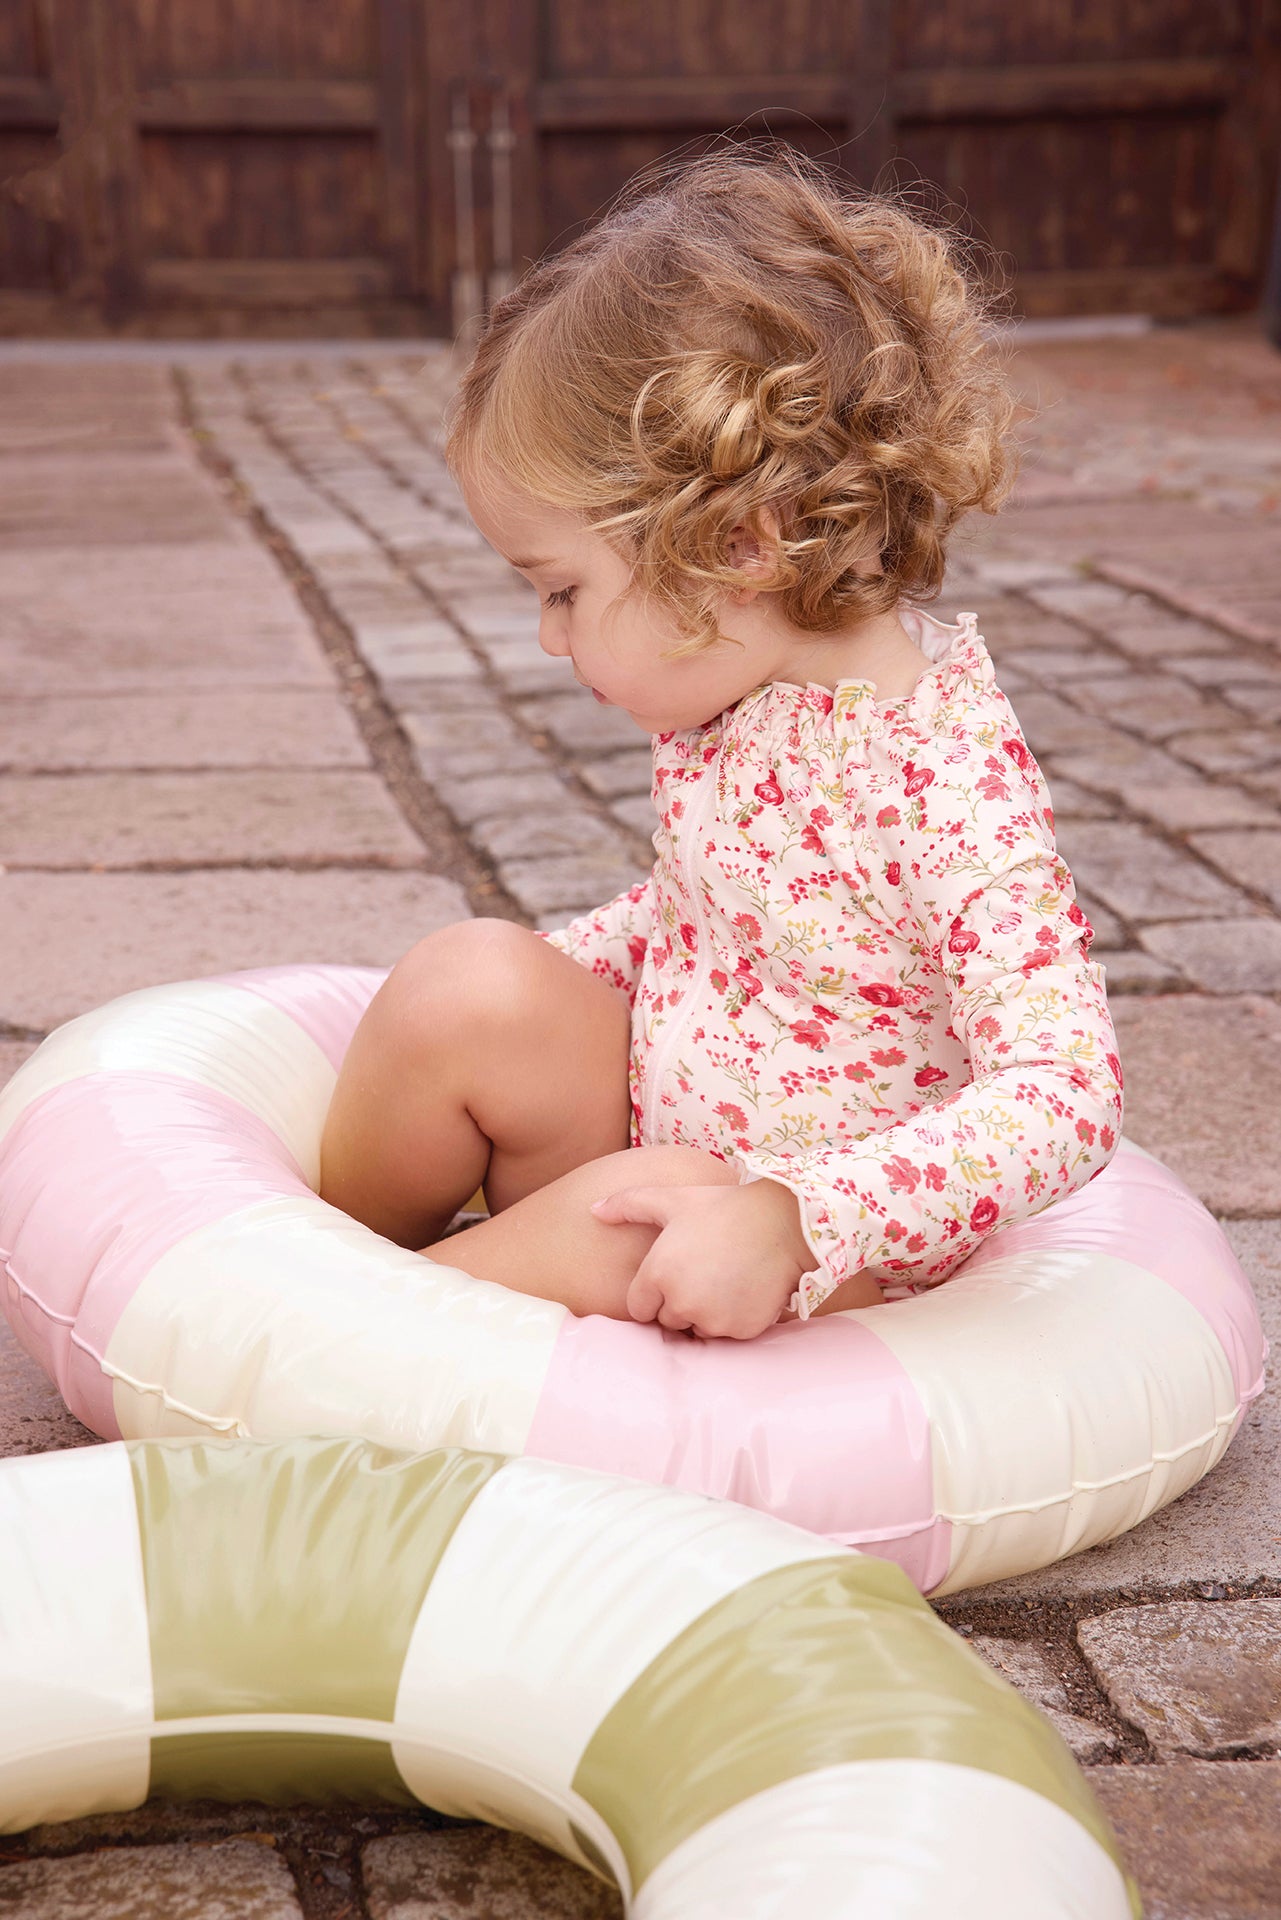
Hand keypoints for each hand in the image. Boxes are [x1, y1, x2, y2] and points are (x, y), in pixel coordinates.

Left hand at [588, 1177, 813, 1338]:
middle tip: (703, 1271)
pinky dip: (732, 1319)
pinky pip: (726, 1335)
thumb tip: (593, 1209)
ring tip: (724, 1279)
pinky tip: (743, 1289)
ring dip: (705, 1314)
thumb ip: (627, 1204)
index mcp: (658, 1275)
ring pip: (697, 1330)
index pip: (639, 1309)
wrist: (784, 1222)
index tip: (676, 1271)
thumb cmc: (722, 1206)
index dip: (655, 1292)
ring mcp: (713, 1320)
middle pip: (668, 1320)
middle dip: (679, 1303)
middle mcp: (681, 1303)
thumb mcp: (672, 1199)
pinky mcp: (740, 1331)